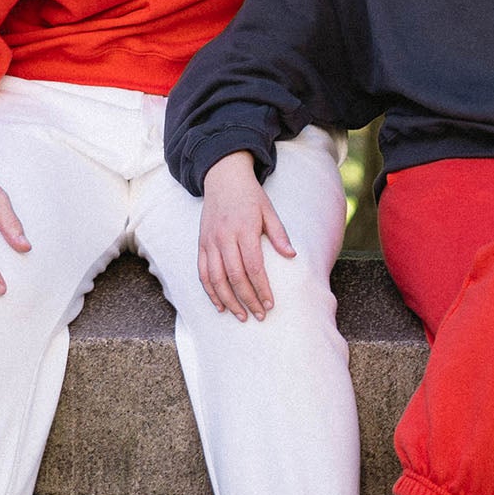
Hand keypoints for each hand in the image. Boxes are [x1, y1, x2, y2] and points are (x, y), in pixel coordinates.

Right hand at [197, 152, 292, 320]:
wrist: (223, 178)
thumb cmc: (250, 196)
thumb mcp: (269, 210)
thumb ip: (279, 234)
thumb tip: (292, 256)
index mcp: (244, 229)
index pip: (253, 266)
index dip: (262, 288)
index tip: (271, 304)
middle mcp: (224, 237)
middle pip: (235, 276)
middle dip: (247, 299)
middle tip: (259, 315)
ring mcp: (210, 241)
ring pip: (215, 278)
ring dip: (228, 300)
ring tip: (240, 316)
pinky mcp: (201, 244)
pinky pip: (203, 273)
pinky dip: (210, 291)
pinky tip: (219, 305)